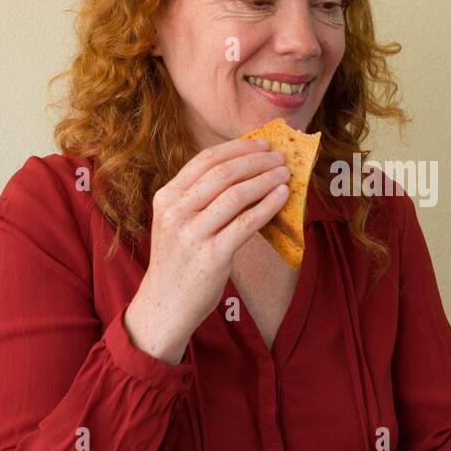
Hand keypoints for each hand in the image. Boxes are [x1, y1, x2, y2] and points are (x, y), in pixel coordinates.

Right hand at [123, 136, 290, 362]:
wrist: (165, 306)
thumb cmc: (179, 262)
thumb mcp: (176, 223)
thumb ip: (198, 198)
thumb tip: (243, 170)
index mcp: (166, 198)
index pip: (204, 160)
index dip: (237, 148)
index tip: (261, 144)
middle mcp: (175, 212)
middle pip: (222, 173)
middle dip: (256, 161)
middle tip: (279, 157)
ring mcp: (192, 234)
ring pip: (236, 195)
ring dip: (265, 180)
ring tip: (284, 174)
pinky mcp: (211, 256)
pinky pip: (246, 223)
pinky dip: (268, 206)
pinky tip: (282, 197)